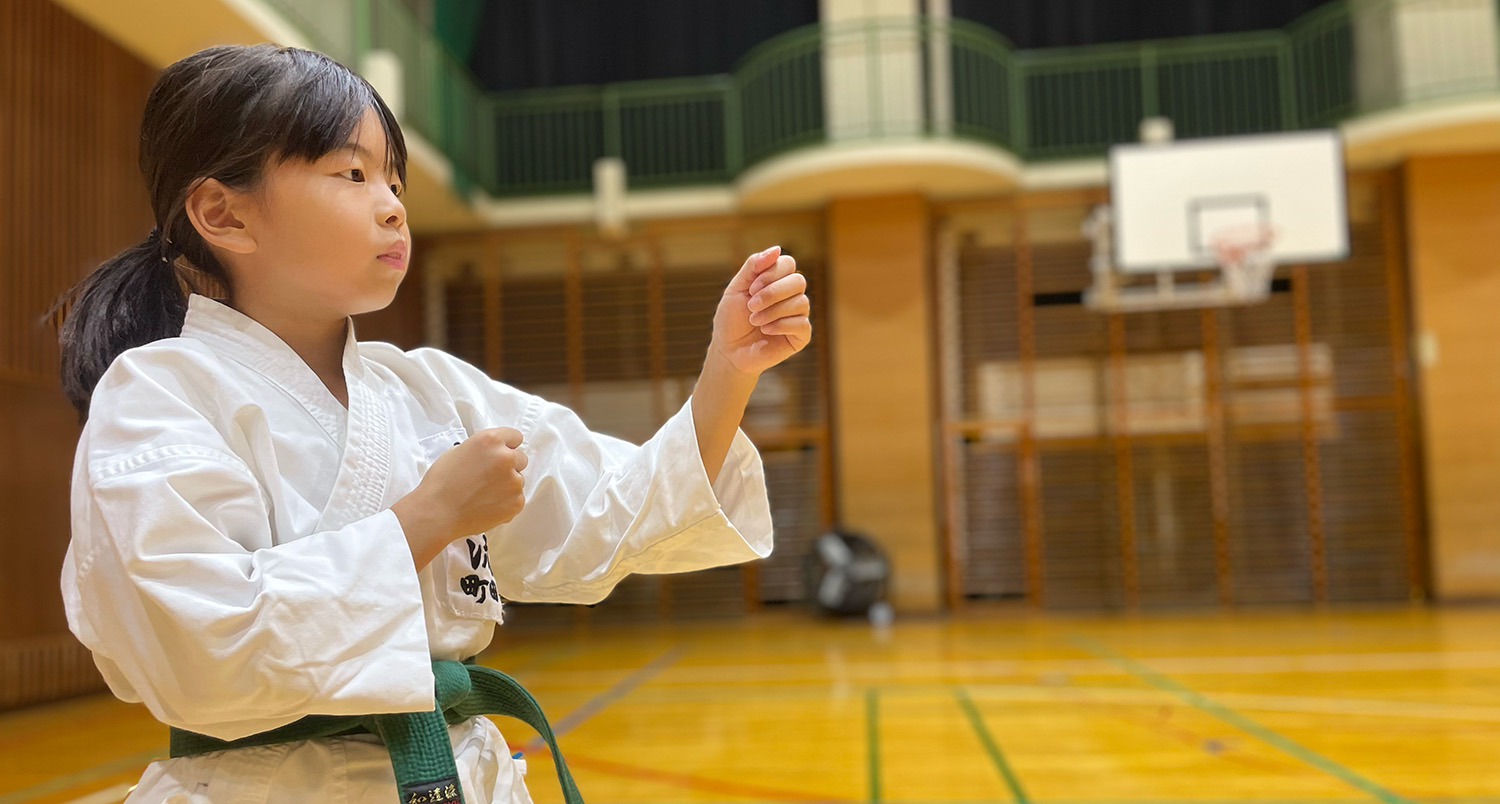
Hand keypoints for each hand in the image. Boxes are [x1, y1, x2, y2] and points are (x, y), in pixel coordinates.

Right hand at [393, 427, 527, 569]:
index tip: (500, 454)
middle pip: (520, 458)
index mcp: (491, 440)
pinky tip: (487, 505)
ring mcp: (514, 481)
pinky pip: (517, 498)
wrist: (437, 514)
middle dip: (509, 466)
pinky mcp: (516, 502)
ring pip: (518, 480)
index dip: (507, 446)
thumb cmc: (441, 483)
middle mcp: (506, 458)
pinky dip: (507, 502)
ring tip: (484, 494)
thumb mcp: (458, 451)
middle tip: (489, 477)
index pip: (515, 437)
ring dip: (507, 485)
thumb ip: (482, 449)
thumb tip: (492, 453)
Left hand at [710, 246, 811, 376]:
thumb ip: (754, 266)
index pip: (788, 264)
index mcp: (778, 281)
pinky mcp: (801, 335)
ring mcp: (798, 315)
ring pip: (801, 302)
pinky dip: (781, 325)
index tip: (751, 289)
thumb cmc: (732, 319)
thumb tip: (777, 249)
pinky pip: (802, 323)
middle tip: (752, 305)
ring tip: (755, 321)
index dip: (771, 273)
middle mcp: (792, 296)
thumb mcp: (737, 288)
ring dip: (773, 311)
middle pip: (798, 281)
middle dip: (772, 292)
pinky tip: (766, 330)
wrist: (729, 351)